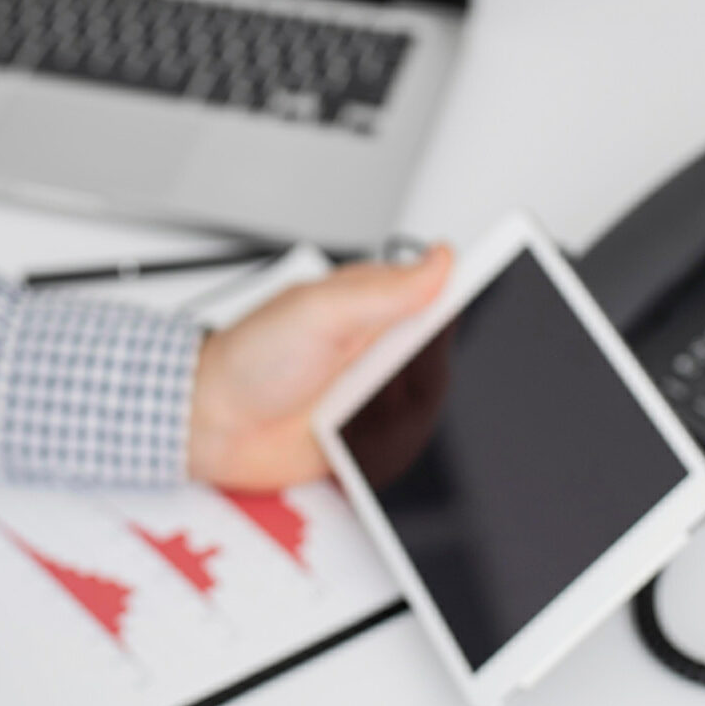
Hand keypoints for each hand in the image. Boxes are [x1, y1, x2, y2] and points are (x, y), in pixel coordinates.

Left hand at [187, 246, 452, 489]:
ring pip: (432, 407)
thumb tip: (442, 259)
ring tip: (357, 410)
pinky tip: (360, 438)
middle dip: (429, 375)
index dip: (470, 297)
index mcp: (373, 303)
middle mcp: (379, 346)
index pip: (440, 293)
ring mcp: (374, 392)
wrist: (212, 425)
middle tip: (386, 379)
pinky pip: (408, 445)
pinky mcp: (368, 436)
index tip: (492, 304)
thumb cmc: (250, 359)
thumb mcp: (319, 312)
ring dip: (406, 414)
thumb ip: (385, 290)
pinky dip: (394, 447)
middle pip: (445, 360)